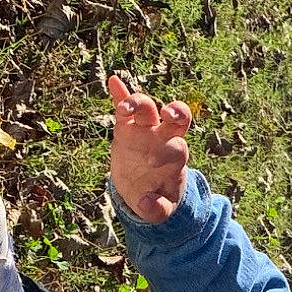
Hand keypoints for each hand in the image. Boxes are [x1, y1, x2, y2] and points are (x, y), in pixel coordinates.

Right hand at [107, 74, 191, 222]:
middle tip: (167, 114)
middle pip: (174, 117)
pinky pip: (124, 106)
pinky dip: (120, 93)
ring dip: (138, 103)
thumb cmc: (156, 198)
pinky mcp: (126, 127)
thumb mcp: (157, 211)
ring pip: (147, 108)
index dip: (168, 152)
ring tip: (124, 108)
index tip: (152, 163)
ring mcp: (144, 130)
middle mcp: (163, 138)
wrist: (143, 189)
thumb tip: (148, 207)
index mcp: (174, 157)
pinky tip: (113, 80)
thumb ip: (156, 211)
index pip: (178, 148)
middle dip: (175, 112)